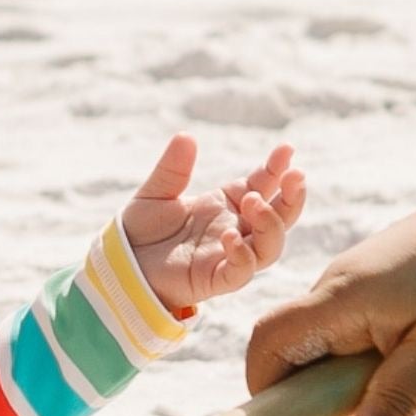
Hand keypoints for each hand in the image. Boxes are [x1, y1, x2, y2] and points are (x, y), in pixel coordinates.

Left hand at [121, 135, 304, 312]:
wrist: (119, 263)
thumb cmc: (141, 230)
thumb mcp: (156, 193)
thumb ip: (172, 168)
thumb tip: (185, 135)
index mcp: (226, 205)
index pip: (263, 185)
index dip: (277, 169)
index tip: (286, 149)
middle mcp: (235, 229)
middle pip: (279, 217)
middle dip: (292, 197)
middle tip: (295, 176)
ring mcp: (228, 255)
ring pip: (269, 246)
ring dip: (270, 224)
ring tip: (254, 201)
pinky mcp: (215, 279)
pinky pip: (240, 272)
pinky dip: (242, 254)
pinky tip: (231, 235)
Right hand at [245, 199, 415, 415]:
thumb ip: (399, 400)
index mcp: (339, 299)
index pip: (267, 342)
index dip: (265, 387)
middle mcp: (332, 285)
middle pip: (291, 347)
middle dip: (317, 390)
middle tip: (373, 409)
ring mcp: (350, 280)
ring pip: (323, 341)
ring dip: (349, 372)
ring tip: (411, 373)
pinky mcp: (369, 281)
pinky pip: (349, 327)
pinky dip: (368, 352)